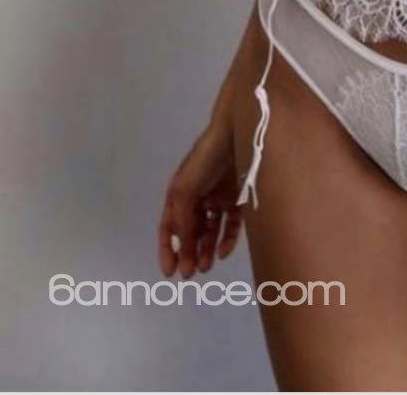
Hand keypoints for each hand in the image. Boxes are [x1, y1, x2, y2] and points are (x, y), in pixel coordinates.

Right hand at [158, 118, 243, 278]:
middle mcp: (198, 198)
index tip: (170, 271)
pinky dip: (227, 239)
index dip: (167, 249)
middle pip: (191, 232)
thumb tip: (182, 246)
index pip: (170, 227)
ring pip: (211, 231)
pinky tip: (223, 252)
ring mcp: (218, 198)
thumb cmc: (206, 158)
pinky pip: (231, 224)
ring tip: (206, 266)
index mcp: (180, 194)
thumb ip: (183, 218)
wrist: (238, 134)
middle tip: (191, 272)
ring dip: (206, 250)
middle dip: (189, 253)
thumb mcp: (186, 188)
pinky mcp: (238, 197)